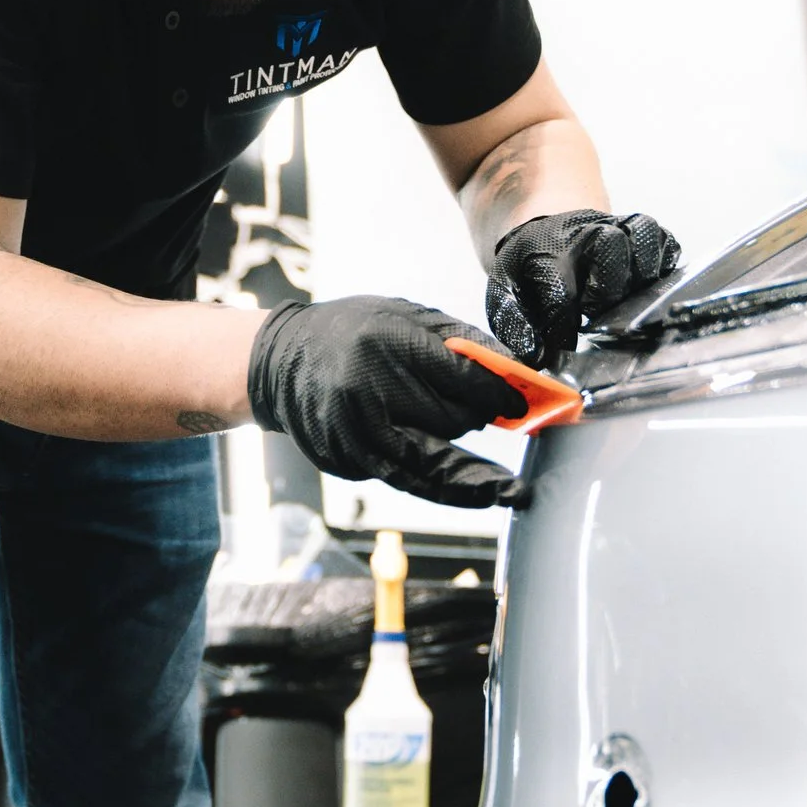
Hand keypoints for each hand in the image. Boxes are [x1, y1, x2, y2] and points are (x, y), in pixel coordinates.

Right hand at [247, 296, 531, 507]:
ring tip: (506, 491)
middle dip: (477, 421)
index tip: (526, 408)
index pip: (460, 379)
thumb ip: (457, 340)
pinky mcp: (345, 460)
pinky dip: (430, 480)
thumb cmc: (350, 331)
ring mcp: (352, 432)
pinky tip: (463, 488)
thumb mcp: (402, 315)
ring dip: (470, 476)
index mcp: (386, 345)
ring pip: (429, 465)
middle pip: (449, 422)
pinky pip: (400, 476)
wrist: (280, 361)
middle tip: (501, 418)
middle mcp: (367, 391)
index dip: (500, 397)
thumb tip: (515, 369)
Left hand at [485, 210, 677, 369]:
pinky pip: (668, 247)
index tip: (559, 350)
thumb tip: (536, 355)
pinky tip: (645, 290)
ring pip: (645, 241)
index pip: (560, 289)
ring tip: (623, 302)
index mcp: (547, 248)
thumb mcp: (505, 291)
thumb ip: (513, 323)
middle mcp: (588, 230)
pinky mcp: (647, 234)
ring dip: (639, 277)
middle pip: (611, 247)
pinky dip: (663, 270)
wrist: (549, 230)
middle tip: (594, 314)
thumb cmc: (530, 268)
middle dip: (606, 292)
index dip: (563, 327)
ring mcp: (621, 228)